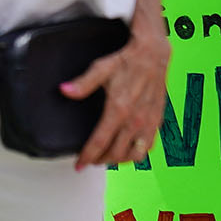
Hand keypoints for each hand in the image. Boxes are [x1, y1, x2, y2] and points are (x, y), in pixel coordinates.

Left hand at [61, 27, 170, 169]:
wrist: (154, 55)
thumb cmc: (127, 61)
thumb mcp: (101, 69)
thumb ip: (82, 84)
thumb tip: (64, 91)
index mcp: (119, 109)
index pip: (100, 142)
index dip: (88, 156)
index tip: (79, 165)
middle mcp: (135, 120)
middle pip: (116, 153)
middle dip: (101, 160)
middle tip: (90, 160)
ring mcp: (148, 123)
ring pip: (134, 156)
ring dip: (119, 160)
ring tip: (107, 157)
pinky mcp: (157, 121)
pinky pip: (148, 147)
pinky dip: (137, 154)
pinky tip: (128, 149)